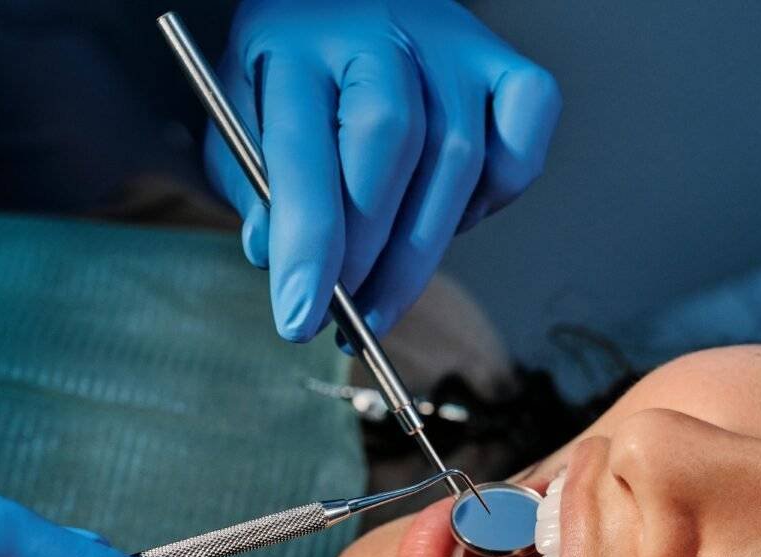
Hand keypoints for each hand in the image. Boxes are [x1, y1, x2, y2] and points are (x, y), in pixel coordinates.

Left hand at [207, 0, 560, 342]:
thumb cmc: (287, 75)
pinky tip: (447, 223)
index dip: (308, 247)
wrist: (338, 11)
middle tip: (345, 316)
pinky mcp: (505, 68)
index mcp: (297, 42)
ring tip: (380, 303)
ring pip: (460, 159)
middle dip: (370, 255)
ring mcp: (452, 45)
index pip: (306, 151)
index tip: (300, 321)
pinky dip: (494, 200)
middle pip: (395, 146)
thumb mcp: (240, 119)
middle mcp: (382, 31)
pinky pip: (521, 145)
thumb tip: (274, 259)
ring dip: (421, 254)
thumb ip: (253, 186)